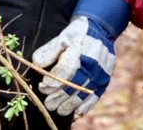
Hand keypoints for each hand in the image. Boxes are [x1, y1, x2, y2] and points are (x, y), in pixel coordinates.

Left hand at [32, 0, 129, 116]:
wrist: (100, 30)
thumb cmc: (78, 34)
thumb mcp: (62, 37)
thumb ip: (49, 51)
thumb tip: (37, 65)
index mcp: (78, 51)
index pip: (63, 72)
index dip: (51, 82)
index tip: (43, 85)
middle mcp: (91, 64)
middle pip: (72, 86)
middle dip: (57, 97)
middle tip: (48, 103)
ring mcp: (99, 73)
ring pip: (82, 94)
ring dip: (68, 105)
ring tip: (58, 109)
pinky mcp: (104, 79)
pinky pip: (95, 96)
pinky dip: (85, 106)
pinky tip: (76, 112)